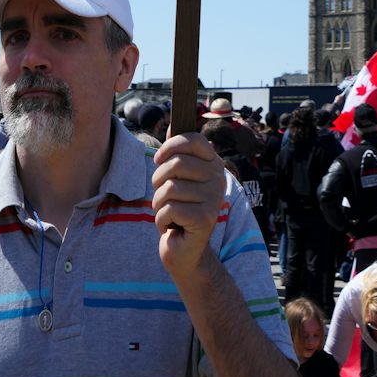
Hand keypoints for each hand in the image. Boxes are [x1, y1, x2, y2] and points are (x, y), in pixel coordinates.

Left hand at [152, 133, 228, 283]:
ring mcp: (213, 199)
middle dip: (158, 182)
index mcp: (214, 165)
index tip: (159, 160)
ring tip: (168, 214)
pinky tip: (171, 227)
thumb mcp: (178, 180)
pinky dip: (161, 220)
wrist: (186, 251)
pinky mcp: (204, 219)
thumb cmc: (179, 211)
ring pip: (168, 188)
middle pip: (176, 164)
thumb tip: (173, 125)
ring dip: (158, 205)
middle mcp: (219, 180)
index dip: (171, 146)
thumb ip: (178, 154)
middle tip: (164, 197)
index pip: (194, 139)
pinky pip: (168, 209)